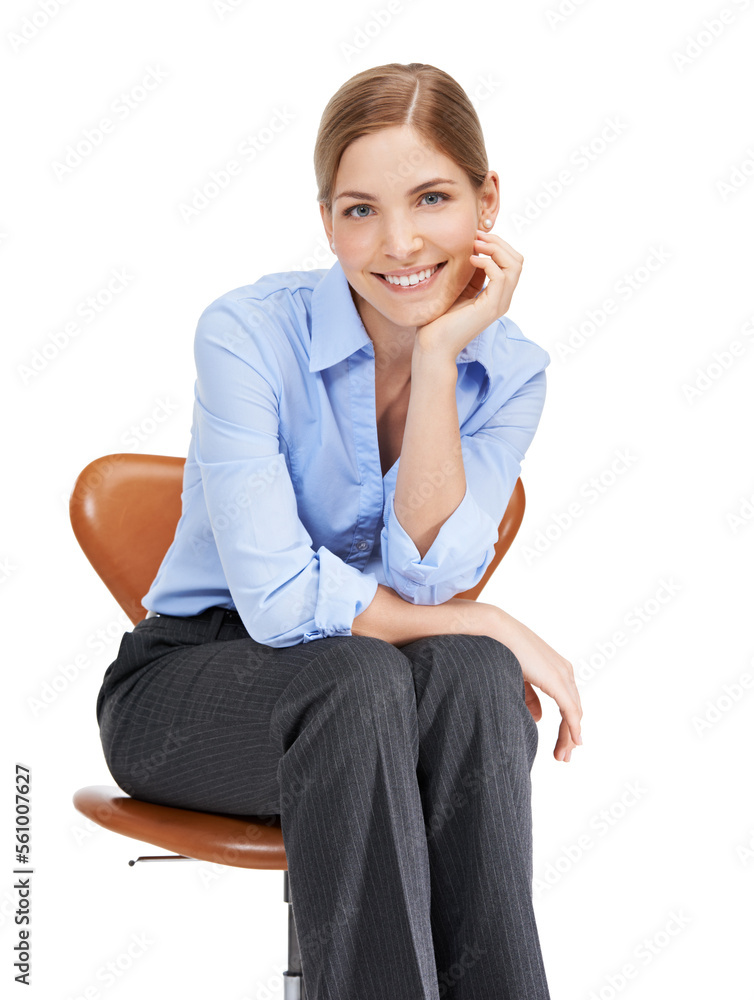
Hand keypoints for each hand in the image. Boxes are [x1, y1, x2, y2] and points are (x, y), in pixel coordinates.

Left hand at [414, 229, 523, 360]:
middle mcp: (502, 300)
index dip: (497, 244)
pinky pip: (500, 276)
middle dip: (499, 242)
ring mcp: (498, 304)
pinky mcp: (490, 308)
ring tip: (474, 244)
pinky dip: (488, 262)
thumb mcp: (458, 288)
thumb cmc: (439, 319)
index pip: (511, 261)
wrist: (433, 344)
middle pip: (517, 260)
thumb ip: (471, 273)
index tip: (476, 235)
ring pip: (514, 266)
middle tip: (477, 236)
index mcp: (497, 295)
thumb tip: (475, 249)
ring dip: (495, 249)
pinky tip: (471, 259)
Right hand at [483, 605, 582, 762]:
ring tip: (562, 756)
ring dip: (569, 736)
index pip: (568, 702)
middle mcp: (564, 671)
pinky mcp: (557, 681)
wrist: (493, 630)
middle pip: (573, 710)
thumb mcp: (517, 677)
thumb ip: (530, 697)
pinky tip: (574, 742)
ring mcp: (562, 675)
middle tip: (563, 757)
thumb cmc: (500, 648)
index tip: (561, 746)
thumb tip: (540, 719)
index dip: (567, 726)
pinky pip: (570, 710)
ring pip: (574, 713)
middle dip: (569, 735)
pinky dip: (573, 728)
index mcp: (556, 668)